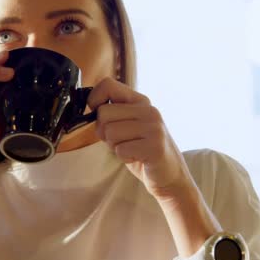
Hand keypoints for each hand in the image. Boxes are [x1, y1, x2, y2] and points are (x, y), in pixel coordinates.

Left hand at [87, 77, 195, 199]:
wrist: (168, 175)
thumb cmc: (141, 150)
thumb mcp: (126, 126)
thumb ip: (111, 115)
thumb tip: (90, 107)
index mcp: (140, 101)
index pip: (107, 84)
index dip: (94, 99)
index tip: (96, 113)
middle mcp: (149, 110)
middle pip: (103, 113)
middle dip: (104, 132)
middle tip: (121, 141)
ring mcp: (154, 127)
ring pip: (110, 132)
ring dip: (115, 146)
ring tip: (132, 149)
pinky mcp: (155, 146)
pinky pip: (120, 149)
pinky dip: (124, 157)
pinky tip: (138, 158)